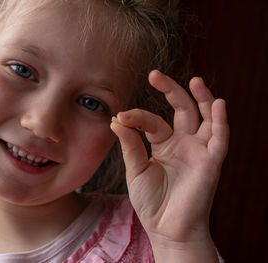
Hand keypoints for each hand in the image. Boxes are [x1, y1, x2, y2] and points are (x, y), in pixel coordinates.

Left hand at [111, 70, 228, 260]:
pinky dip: (220, 121)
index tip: (120, 116)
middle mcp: (183, 143)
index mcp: (164, 145)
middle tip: (154, 74)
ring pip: (205, 118)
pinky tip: (216, 103)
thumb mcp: (136, 170)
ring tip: (194, 80)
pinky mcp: (211, 162)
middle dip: (171, 90)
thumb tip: (117, 120)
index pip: (152, 122)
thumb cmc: (151, 202)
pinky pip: (220, 138)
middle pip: (182, 110)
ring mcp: (198, 151)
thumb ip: (130, 145)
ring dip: (202, 98)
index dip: (137, 117)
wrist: (165, 229)